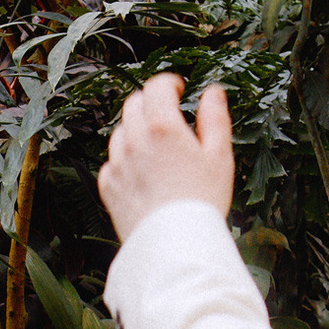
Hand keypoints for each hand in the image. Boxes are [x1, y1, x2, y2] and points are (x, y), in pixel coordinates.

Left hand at [99, 73, 234, 243]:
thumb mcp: (220, 156)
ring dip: (136, 130)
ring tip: (157, 147)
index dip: (169, 82)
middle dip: (151, 103)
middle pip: (134, 105)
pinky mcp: (108, 186)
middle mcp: (133, 141)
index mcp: (162, 127)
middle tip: (168, 114)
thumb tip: (213, 93)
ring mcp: (117, 163)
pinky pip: (112, 162)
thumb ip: (215, 118)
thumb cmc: (202, 202)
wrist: (176, 245)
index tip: (178, 88)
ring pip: (120, 132)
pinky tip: (143, 172)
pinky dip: (125, 160)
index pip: (156, 86)